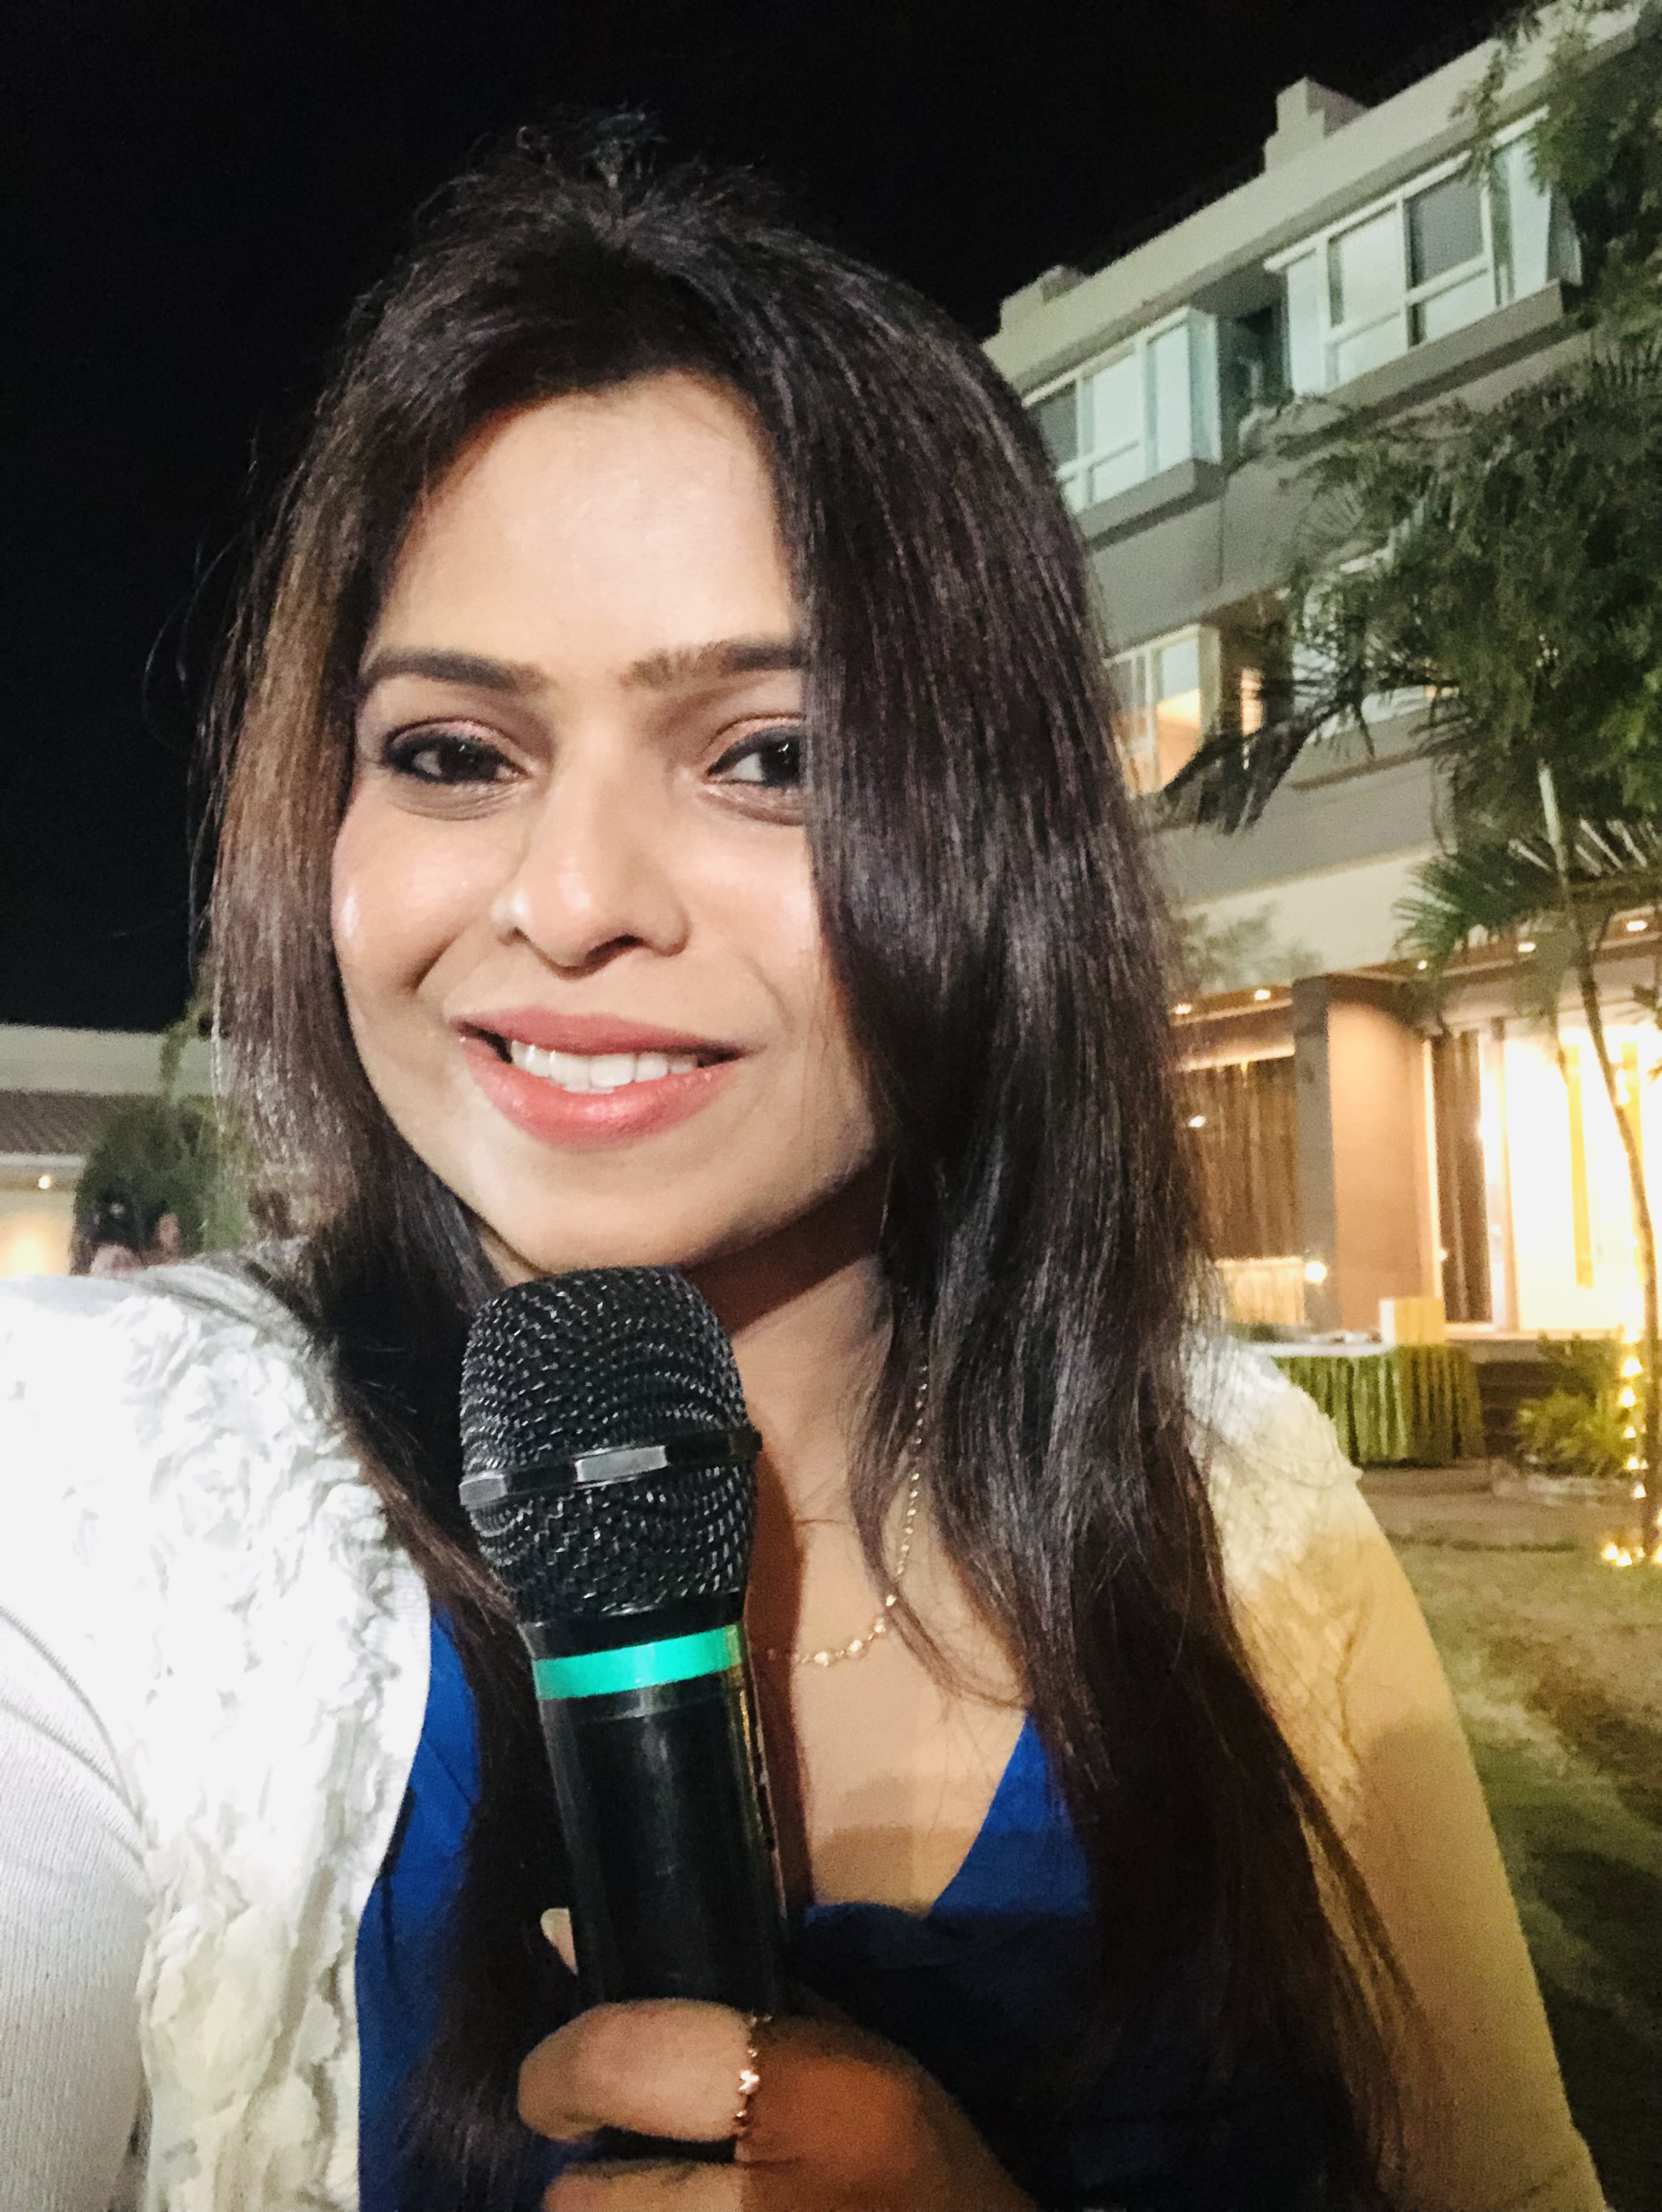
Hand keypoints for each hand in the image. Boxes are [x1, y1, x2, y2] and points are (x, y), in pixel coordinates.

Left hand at [519, 1999, 1035, 2210]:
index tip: (555, 2086)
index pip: (621, 2060)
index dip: (558, 2070)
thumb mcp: (849, 2057)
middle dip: (586, 2189)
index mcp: (813, 2098)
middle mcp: (773, 2207)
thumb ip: (719, 1994)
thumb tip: (557, 1934)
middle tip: (614, 2173)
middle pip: (584, 2203)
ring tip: (656, 2206)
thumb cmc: (923, 2163)